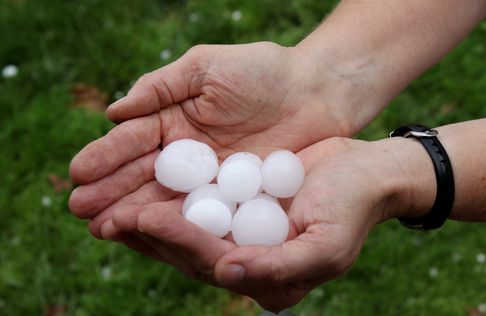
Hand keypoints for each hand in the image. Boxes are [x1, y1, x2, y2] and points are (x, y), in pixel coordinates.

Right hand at [69, 41, 378, 237]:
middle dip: (111, 192)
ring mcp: (209, 178)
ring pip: (166, 198)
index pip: (133, 141)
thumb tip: (113, 112)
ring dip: (135, 213)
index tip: (78, 174)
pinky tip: (153, 234)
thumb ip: (161, 87)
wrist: (316, 91)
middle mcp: (186, 153)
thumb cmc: (264, 70)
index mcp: (173, 119)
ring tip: (104, 229)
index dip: (105, 157)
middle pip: (142, 176)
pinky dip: (178, 224)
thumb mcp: (207, 68)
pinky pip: (202, 212)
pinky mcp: (235, 197)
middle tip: (81, 211)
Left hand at [95, 136, 430, 311]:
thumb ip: (278, 267)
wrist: (366, 171)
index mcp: (267, 279)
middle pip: (188, 253)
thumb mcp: (326, 245)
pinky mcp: (236, 207)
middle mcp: (247, 261)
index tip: (141, 217)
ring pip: (184, 231)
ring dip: (146, 220)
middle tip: (106, 216)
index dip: (176, 242)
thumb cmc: (353, 207)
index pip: (211, 263)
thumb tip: (226, 273)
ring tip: (108, 206)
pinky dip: (168, 196)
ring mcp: (239, 234)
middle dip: (147, 235)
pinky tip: (141, 186)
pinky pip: (195, 204)